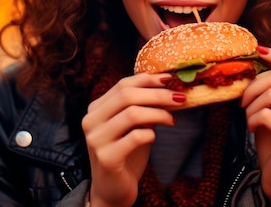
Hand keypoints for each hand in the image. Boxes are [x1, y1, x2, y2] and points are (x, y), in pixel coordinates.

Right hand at [81, 73, 184, 206]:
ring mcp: (96, 139)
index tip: (169, 79)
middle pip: (127, 95)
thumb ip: (143, 107)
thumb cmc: (126, 155)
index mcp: (96, 109)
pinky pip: (135, 137)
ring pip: (132, 113)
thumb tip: (168, 88)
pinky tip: (155, 137)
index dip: (147, 79)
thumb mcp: (133, 126)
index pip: (122, 85)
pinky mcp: (107, 158)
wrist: (112, 190)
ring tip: (172, 119)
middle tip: (179, 98)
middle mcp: (91, 121)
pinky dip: (150, 134)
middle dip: (157, 94)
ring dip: (158, 113)